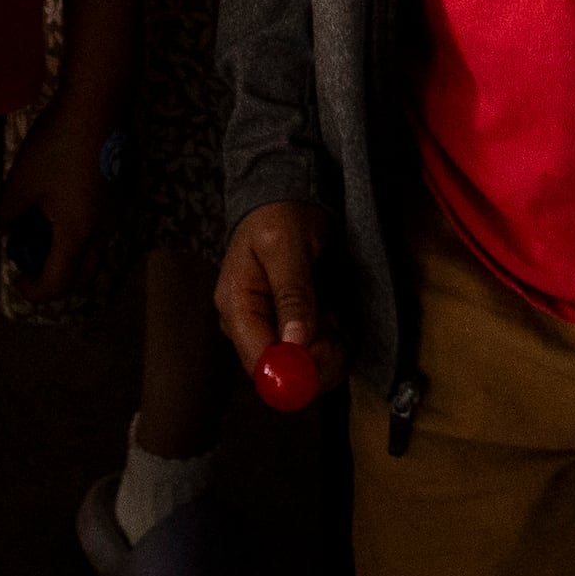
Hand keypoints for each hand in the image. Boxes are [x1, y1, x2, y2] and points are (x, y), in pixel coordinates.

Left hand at [1, 99, 116, 306]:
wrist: (97, 104)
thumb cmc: (56, 146)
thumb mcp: (21, 181)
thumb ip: (9, 213)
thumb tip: (7, 227)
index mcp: (77, 233)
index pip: (57, 283)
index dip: (34, 290)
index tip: (16, 279)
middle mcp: (103, 230)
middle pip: (82, 273)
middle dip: (55, 276)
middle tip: (31, 262)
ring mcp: (116, 210)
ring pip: (93, 246)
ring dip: (68, 249)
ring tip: (42, 226)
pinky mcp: (120, 191)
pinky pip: (100, 222)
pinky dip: (79, 227)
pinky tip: (61, 199)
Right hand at [214, 199, 339, 388]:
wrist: (287, 201)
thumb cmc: (279, 216)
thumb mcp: (285, 246)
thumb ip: (292, 293)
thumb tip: (294, 343)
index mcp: (236, 308)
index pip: (258, 363)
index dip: (295, 369)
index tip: (325, 348)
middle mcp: (250, 328)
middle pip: (286, 373)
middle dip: (321, 355)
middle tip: (338, 323)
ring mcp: (272, 332)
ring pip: (310, 367)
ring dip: (334, 343)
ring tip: (335, 306)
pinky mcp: (292, 332)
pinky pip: (321, 353)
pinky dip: (338, 337)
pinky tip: (337, 312)